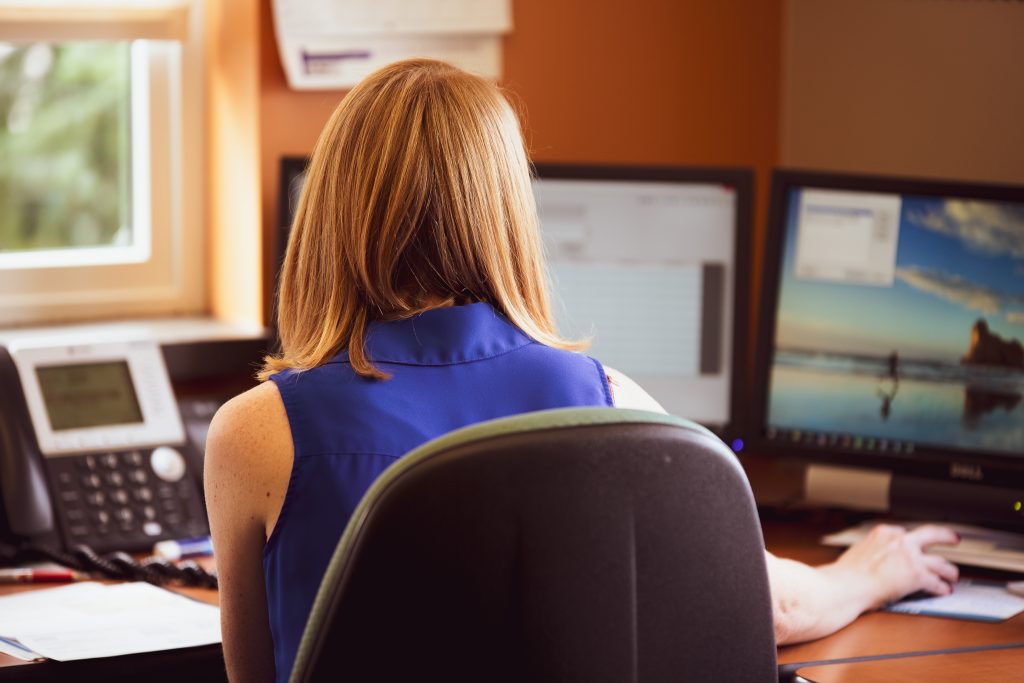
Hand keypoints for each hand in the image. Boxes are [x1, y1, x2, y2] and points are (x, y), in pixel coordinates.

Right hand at [826, 524, 959, 610]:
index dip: (913, 541)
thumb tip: (874, 557)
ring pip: (940, 561)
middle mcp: (900, 541)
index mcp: (883, 533)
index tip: (916, 544)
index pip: (905, 533)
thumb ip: (872, 550)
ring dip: (949, 570)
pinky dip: (942, 587)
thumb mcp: (858, 551)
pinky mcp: (917, 575)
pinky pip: (936, 582)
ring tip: (952, 575)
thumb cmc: (846, 574)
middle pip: (932, 534)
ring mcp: (911, 557)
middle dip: (946, 536)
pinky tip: (944, 590)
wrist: (846, 586)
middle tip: (953, 539)